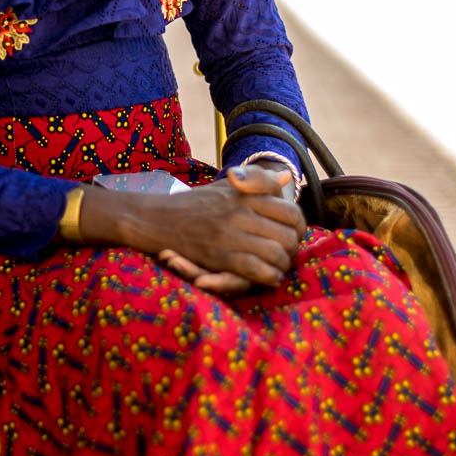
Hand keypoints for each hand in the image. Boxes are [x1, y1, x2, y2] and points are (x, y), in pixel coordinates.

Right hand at [81, 164, 305, 291]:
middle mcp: (241, 211)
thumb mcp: (226, 187)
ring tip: (278, 268)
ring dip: (282, 266)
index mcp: (246, 194)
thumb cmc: (194, 204)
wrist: (157, 218)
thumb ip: (257, 182)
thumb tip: (286, 178)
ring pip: (276, 254)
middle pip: (288, 236)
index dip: (298, 228)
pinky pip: (256, 269)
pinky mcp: (219, 255)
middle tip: (286, 255)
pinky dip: (268, 277)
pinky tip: (268, 277)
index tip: (291, 235)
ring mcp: (230, 233)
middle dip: (292, 250)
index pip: (291, 212)